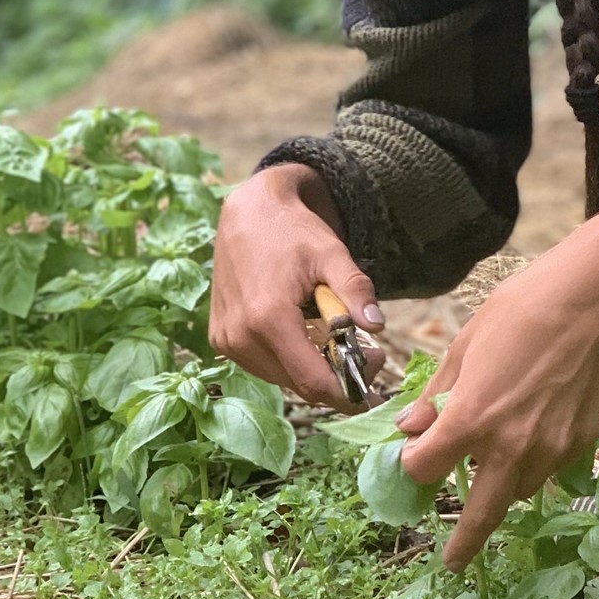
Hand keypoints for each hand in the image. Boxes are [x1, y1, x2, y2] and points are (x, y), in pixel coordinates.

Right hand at [210, 163, 384, 408]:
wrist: (250, 212)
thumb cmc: (293, 231)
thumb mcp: (332, 254)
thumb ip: (355, 290)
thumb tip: (378, 325)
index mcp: (268, 318)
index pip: (313, 381)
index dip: (350, 386)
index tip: (375, 364)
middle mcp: (240, 336)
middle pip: (300, 385)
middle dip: (337, 376)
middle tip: (363, 349)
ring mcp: (226, 340)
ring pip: (283, 379)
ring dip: (313, 368)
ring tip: (332, 335)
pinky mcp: (220, 339)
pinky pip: (264, 367)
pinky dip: (290, 359)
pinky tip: (303, 332)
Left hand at [397, 0, 598, 567]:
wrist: (595, 298)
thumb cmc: (521, 310)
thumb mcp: (464, 347)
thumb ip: (436, 397)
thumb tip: (409, 429)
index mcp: (469, 422)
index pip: (424, 469)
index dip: (413, 465)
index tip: (414, 458)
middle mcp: (509, 447)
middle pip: (479, 514)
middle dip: (463, 542)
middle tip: (453, 561)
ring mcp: (551, 450)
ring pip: (519, 492)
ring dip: (502, 490)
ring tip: (496, 469)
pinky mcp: (583, 443)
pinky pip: (552, 468)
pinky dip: (538, 463)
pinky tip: (537, 433)